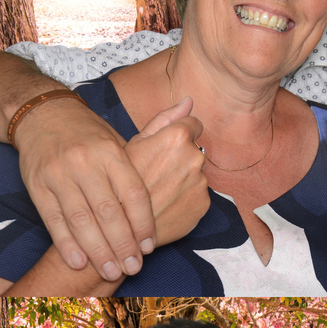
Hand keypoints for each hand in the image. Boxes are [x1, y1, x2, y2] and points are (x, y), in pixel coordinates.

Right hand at [15, 88, 161, 279]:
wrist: (43, 116)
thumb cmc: (90, 134)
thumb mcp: (122, 133)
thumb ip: (160, 129)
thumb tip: (191, 107)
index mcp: (111, 151)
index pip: (134, 192)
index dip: (143, 223)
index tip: (150, 246)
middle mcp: (86, 162)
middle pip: (109, 211)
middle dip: (123, 244)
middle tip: (134, 267)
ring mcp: (60, 175)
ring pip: (82, 220)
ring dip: (98, 251)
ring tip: (111, 271)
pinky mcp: (38, 186)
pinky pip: (54, 220)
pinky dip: (67, 244)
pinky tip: (80, 262)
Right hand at [125, 100, 209, 248]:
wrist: (124, 226)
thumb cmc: (122, 182)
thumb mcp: (136, 144)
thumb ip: (165, 119)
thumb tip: (188, 100)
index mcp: (177, 138)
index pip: (193, 124)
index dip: (179, 133)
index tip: (167, 147)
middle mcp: (194, 157)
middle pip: (194, 150)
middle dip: (180, 158)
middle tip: (157, 173)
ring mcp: (201, 182)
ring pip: (196, 173)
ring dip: (183, 179)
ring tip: (160, 191)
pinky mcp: (204, 205)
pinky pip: (198, 195)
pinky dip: (187, 198)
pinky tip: (167, 204)